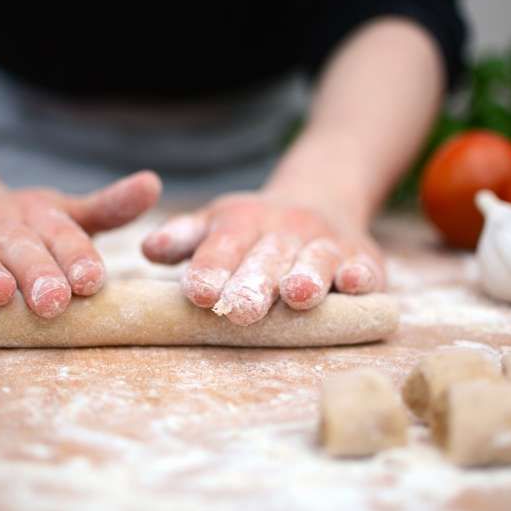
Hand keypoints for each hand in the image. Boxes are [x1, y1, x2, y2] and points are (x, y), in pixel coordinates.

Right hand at [0, 171, 160, 317]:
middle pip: (22, 248)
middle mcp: (1, 222)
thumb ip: (109, 208)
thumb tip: (155, 184)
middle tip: (53, 302)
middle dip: (37, 274)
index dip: (78, 259)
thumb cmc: (24, 226)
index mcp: (41, 216)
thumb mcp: (65, 215)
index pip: (63, 237)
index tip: (93, 282)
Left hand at [142, 192, 384, 325]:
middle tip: (240, 311)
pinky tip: (355, 284)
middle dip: (254, 284)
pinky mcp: (361, 258)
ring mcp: (325, 243)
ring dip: (308, 277)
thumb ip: (184, 238)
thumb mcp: (216, 225)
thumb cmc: (254, 230)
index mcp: (243, 223)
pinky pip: (362, 267)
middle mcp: (284, 231)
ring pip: (316, 261)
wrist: (321, 199)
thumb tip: (148, 249)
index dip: (211, 267)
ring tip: (297, 296)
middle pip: (267, 258)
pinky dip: (360, 276)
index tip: (198, 292)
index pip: (224, 245)